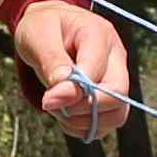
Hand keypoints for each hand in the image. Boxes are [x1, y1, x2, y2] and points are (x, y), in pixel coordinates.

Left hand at [15, 0, 132, 137]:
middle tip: (53, 104)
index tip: (47, 100)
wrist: (48, 29)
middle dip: (82, 110)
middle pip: (118, 96)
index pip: (98, 73)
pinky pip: (106, 124)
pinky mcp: (111, 96)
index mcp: (99, 34)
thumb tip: (64, 94)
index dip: (74, 92)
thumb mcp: (38, 38)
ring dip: (83, 122)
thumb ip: (53, 63)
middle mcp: (116, 56)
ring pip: (117, 115)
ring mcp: (117, 77)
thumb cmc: (43, 28)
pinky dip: (83, 127)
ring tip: (58, 109)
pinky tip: (65, 114)